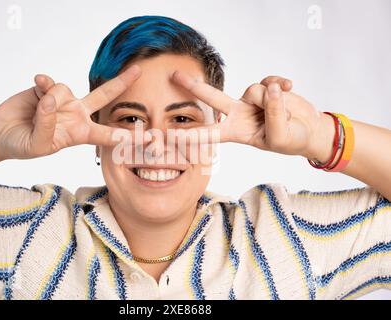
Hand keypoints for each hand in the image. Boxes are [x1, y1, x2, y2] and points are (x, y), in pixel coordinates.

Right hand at [0, 65, 142, 159]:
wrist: (2, 132)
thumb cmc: (23, 144)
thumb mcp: (37, 145)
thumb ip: (46, 125)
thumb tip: (51, 98)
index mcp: (81, 133)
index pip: (107, 135)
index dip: (127, 137)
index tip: (148, 138)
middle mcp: (77, 113)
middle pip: (104, 95)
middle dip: (122, 82)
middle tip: (139, 70)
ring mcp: (64, 99)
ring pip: (65, 90)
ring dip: (49, 101)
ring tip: (35, 114)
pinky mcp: (48, 88)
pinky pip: (49, 82)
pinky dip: (42, 85)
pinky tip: (35, 87)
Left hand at [171, 72, 332, 160]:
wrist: (309, 130)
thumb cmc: (290, 140)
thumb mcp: (280, 137)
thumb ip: (274, 115)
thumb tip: (270, 89)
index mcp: (236, 132)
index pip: (209, 134)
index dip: (190, 136)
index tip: (169, 136)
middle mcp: (238, 113)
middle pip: (213, 97)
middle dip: (194, 87)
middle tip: (173, 75)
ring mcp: (251, 99)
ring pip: (254, 90)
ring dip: (274, 102)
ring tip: (285, 115)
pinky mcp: (265, 86)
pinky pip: (270, 80)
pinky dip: (281, 84)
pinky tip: (290, 88)